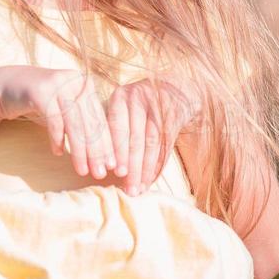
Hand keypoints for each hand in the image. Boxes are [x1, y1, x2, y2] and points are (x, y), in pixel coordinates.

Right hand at [0, 65, 117, 179]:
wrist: (6, 86)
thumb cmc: (42, 103)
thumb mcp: (66, 111)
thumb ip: (84, 124)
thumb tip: (105, 156)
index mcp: (86, 86)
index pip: (101, 120)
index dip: (108, 144)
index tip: (113, 166)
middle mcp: (75, 82)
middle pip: (90, 122)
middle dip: (97, 152)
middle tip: (100, 174)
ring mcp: (58, 84)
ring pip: (74, 124)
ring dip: (79, 150)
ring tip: (82, 170)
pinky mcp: (41, 91)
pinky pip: (54, 120)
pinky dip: (57, 139)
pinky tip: (58, 153)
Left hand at [104, 76, 202, 194]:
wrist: (176, 90)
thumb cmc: (140, 107)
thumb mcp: (123, 109)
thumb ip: (112, 132)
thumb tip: (103, 166)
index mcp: (121, 96)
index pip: (118, 127)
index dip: (117, 151)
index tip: (116, 172)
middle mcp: (140, 98)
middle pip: (136, 137)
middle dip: (132, 166)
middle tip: (128, 188)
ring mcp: (160, 106)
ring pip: (151, 143)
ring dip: (145, 169)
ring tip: (139, 188)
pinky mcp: (175, 116)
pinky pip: (165, 145)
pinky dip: (157, 165)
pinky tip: (150, 179)